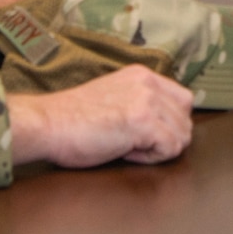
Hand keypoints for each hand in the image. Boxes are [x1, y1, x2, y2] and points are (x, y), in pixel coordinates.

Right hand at [6, 65, 193, 166]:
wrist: (46, 124)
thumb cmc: (71, 120)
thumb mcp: (114, 98)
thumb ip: (140, 101)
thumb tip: (165, 123)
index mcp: (142, 75)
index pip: (183, 100)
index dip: (168, 123)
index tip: (141, 133)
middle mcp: (148, 83)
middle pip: (186, 119)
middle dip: (166, 138)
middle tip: (133, 143)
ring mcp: (147, 100)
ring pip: (182, 135)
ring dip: (158, 149)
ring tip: (127, 146)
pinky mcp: (143, 121)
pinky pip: (170, 148)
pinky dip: (151, 158)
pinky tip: (125, 151)